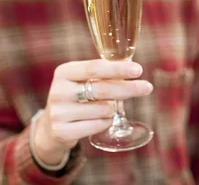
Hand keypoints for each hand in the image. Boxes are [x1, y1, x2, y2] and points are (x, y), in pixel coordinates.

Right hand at [33, 59, 152, 164]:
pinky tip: (102, 119)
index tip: (138, 70)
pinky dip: (107, 122)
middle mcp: (59, 91)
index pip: (95, 68)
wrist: (51, 125)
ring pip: (104, 109)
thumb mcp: (81, 80)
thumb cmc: (76, 96)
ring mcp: (59, 112)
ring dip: (114, 108)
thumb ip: (102, 73)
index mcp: (64, 72)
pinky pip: (99, 125)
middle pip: (103, 89)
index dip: (118, 69)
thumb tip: (133, 68)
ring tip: (107, 108)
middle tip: (147, 87)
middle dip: (129, 88)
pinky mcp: (62, 131)